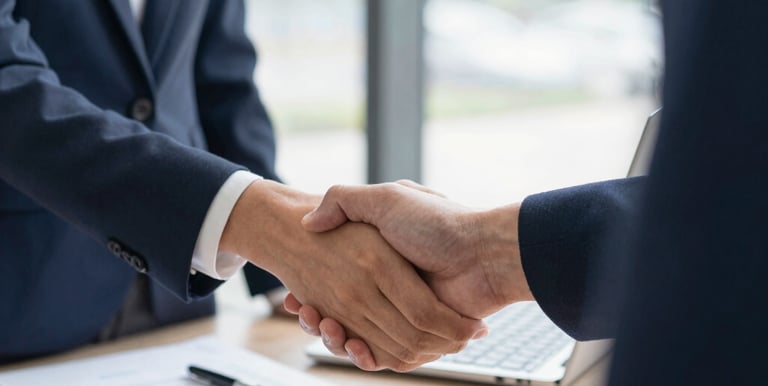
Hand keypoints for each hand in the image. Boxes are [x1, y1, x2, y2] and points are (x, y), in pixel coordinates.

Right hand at [289, 181, 532, 367]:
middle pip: (344, 313)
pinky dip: (366, 354)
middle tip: (303, 311)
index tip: (294, 295)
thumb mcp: (386, 199)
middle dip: (318, 317)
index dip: (312, 292)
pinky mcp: (422, 335)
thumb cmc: (438, 224)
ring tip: (323, 326)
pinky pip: (388, 354)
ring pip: (360, 335)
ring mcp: (407, 312)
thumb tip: (309, 221)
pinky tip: (350, 344)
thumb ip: (345, 201)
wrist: (485, 253)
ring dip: (337, 337)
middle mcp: (392, 288)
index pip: (335, 282)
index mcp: (381, 259)